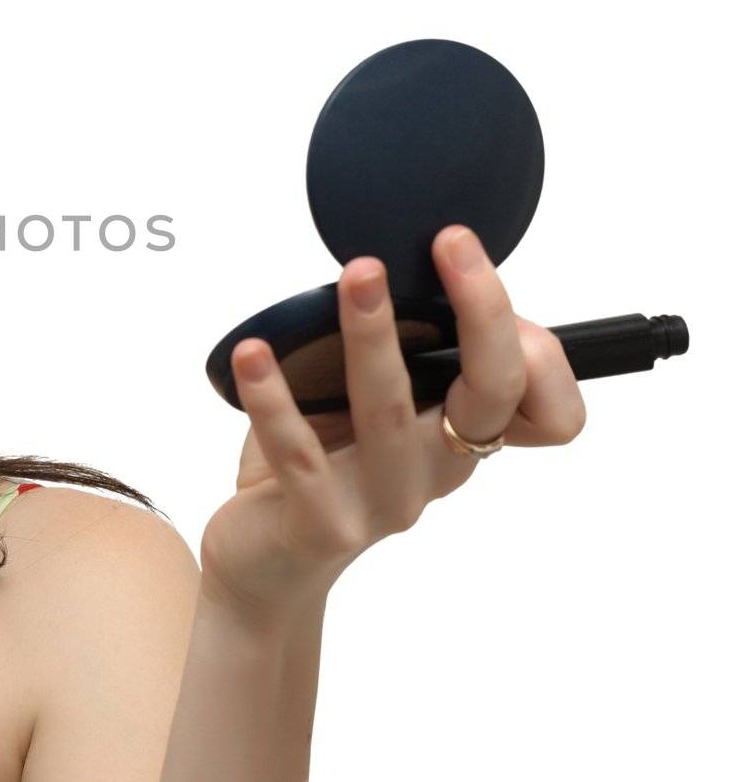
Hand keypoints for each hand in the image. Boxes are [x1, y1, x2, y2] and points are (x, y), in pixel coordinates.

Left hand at [198, 224, 587, 621]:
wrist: (266, 562)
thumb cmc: (317, 463)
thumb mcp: (365, 398)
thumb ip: (396, 347)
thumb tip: (395, 262)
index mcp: (461, 437)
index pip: (551, 412)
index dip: (545, 352)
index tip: (478, 268)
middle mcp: (437, 470)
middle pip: (493, 394)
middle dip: (482, 312)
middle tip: (452, 244)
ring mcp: (384, 501)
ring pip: (390, 409)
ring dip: (373, 334)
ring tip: (358, 276)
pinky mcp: (323, 523)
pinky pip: (299, 453)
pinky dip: (274, 397)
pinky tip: (254, 354)